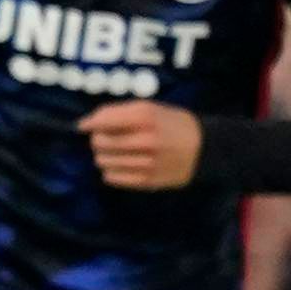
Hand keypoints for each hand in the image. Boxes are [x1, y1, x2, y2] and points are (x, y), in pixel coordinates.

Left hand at [79, 100, 203, 190]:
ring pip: (103, 162)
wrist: (205, 148)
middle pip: (99, 143)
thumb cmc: (173, 124)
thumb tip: (87, 122)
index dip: (88, 124)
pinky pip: (112, 178)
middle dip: (98, 140)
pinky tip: (122, 165)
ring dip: (104, 156)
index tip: (84, 126)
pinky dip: (112, 171)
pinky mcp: (147, 181)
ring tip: (118, 152)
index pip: (101, 122)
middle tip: (107, 138)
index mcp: (144, 118)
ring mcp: (146, 163)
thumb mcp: (150, 108)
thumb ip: (119, 112)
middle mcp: (144, 140)